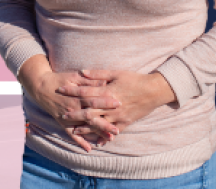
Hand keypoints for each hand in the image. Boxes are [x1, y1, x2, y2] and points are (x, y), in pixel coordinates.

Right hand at [18, 56, 121, 151]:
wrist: (41, 87)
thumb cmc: (59, 79)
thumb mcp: (74, 76)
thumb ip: (89, 81)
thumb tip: (105, 81)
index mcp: (76, 96)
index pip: (94, 100)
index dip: (106, 102)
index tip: (119, 104)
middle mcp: (72, 108)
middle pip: (91, 117)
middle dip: (104, 124)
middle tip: (117, 130)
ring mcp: (67, 117)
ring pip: (84, 128)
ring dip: (96, 134)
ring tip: (110, 139)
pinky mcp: (62, 123)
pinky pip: (71, 134)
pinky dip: (79, 141)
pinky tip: (89, 149)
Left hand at [56, 69, 175, 136]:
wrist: (155, 90)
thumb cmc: (135, 80)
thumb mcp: (116, 73)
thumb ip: (97, 74)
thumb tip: (81, 72)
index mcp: (107, 92)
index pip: (85, 92)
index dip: (72, 91)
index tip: (60, 90)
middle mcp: (111, 106)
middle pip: (89, 111)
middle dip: (75, 113)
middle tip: (62, 115)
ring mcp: (118, 116)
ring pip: (99, 124)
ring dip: (86, 127)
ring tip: (74, 130)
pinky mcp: (126, 122)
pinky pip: (113, 132)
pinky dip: (104, 136)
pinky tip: (96, 141)